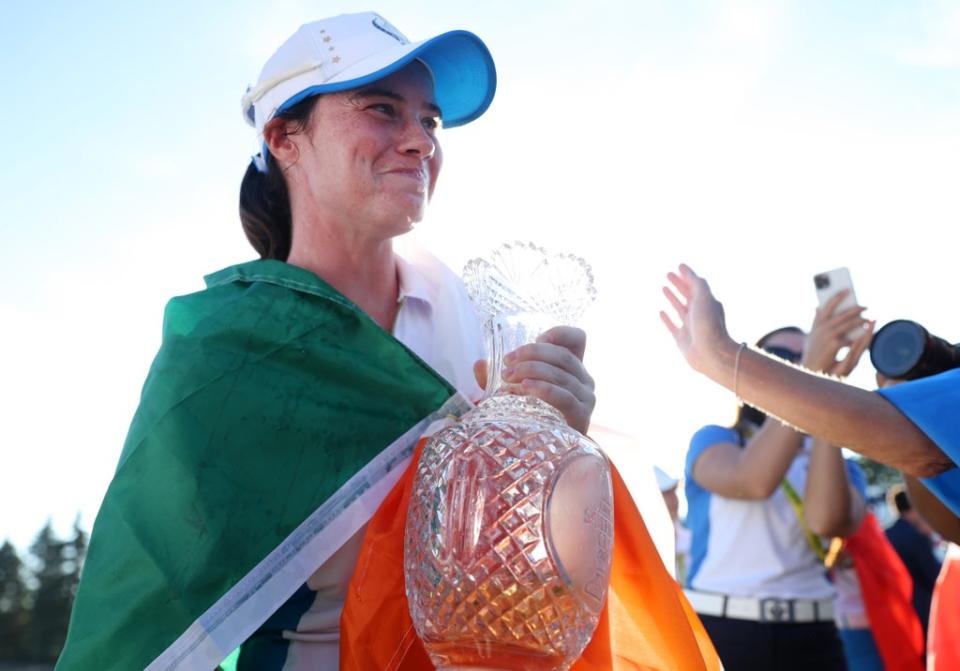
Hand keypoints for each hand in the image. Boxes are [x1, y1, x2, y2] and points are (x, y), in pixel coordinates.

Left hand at [473, 326, 595, 433]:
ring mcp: (585, 399)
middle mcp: (583, 380)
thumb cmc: (534, 417)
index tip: (538, 337)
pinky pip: (564, 396)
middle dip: (532, 353)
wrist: (550, 454)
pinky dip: (543, 388)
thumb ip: (497, 379)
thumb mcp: (515, 392)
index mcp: (572, 369)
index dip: (561, 333)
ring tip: (509, 376)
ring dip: (532, 370)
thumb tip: (479, 364)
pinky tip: (525, 387)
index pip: (578, 339)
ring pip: (561, 374)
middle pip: (563, 355)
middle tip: (507, 362)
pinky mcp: (581, 417)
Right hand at [660, 264, 736, 374]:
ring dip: (672, 297)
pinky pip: (672, 325)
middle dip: (678, 284)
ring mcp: (690, 326)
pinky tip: (661, 312)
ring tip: (664, 287)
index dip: (687, 275)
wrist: (711, 353)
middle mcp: (699, 313)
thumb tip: (687, 270)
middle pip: (687, 294)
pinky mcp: (681, 339)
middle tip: (668, 274)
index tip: (678, 266)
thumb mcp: (704, 297)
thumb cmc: (709, 324)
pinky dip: (666, 318)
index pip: (696, 285)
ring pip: (679, 307)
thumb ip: (696, 283)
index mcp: (707, 303)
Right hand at [801, 289, 874, 376]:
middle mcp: (821, 328)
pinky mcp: (834, 345)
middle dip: (855, 308)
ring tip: (868, 318)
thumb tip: (816, 307)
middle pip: (842, 314)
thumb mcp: (811, 335)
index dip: (837, 296)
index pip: (827, 305)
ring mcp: (827, 335)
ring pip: (849, 324)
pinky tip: (866, 333)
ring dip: (860, 320)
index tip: (847, 289)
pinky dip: (859, 336)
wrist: (810, 369)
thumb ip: (816, 321)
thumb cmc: (812, 353)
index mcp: (816, 324)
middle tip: (865, 306)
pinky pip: (851, 338)